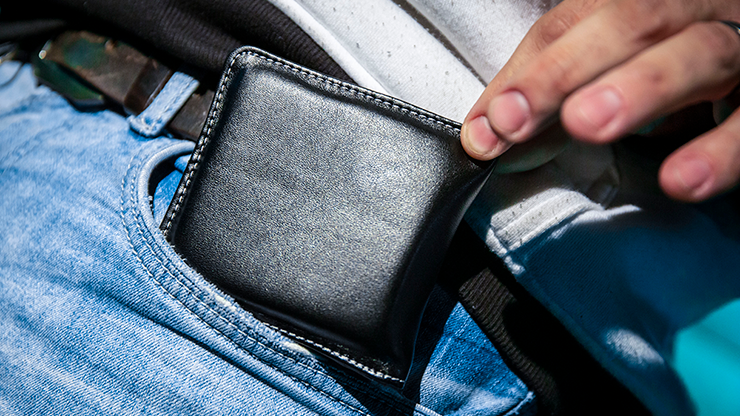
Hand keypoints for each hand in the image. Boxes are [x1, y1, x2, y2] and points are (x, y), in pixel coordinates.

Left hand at [461, 0, 739, 201]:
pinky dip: (720, 151)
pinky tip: (680, 179)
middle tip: (518, 118)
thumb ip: (554, 95)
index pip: (577, 17)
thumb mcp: (612, 68)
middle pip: (634, 19)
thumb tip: (486, 135)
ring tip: (588, 124)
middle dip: (567, 69)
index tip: (492, 120)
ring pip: (701, 52)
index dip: (530, 69)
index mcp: (651, 0)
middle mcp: (699, 7)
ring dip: (640, 88)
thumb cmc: (674, 65)